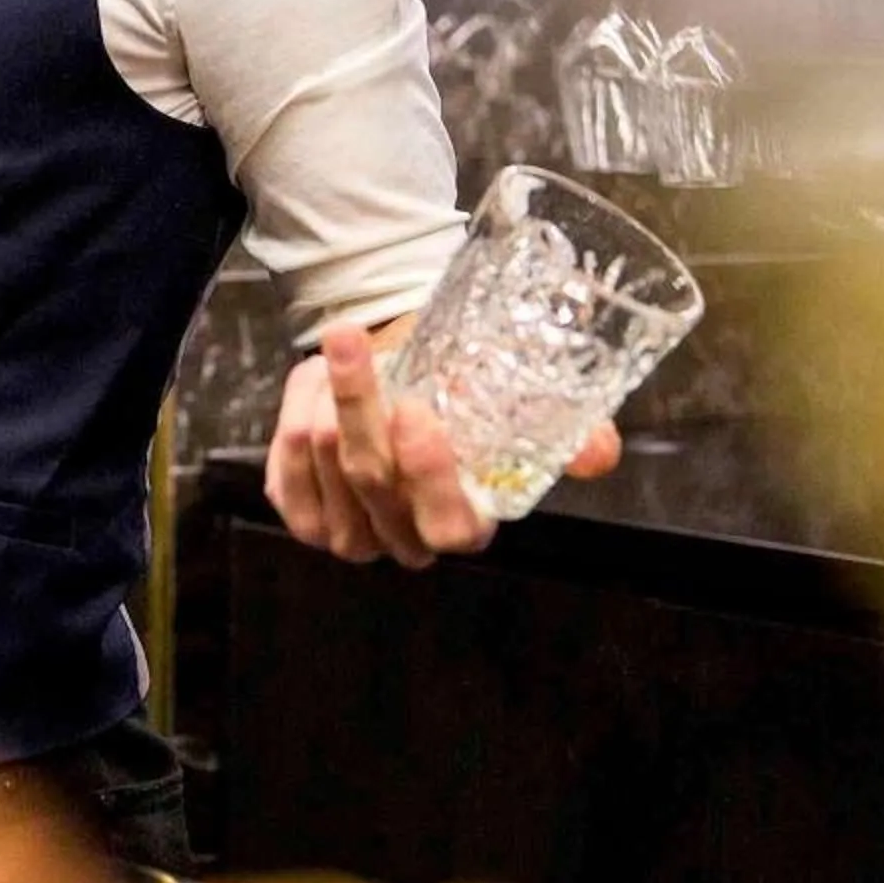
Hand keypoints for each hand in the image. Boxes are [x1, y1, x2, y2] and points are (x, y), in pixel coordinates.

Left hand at [262, 321, 619, 569]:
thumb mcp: (518, 406)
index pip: (451, 528)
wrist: (398, 376)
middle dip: (360, 404)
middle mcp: (405, 541)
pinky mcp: (301, 514)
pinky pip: (284, 464)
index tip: (417, 409)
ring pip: (324, 462)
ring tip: (346, 350)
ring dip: (328, 394)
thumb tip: (599, 450)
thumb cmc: (461, 392)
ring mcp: (349, 535)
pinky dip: (297, 407)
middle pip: (374, 481)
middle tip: (354, 341)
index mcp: (465, 524)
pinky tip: (318, 381)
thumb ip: (566, 432)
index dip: (431, 475)